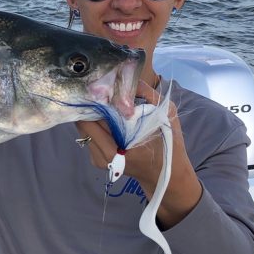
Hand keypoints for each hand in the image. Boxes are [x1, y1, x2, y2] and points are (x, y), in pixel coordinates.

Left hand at [76, 79, 202, 226]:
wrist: (166, 176)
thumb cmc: (168, 146)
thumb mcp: (166, 116)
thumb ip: (148, 95)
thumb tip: (129, 78)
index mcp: (119, 149)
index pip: (92, 120)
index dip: (94, 102)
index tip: (99, 88)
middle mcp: (104, 157)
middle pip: (84, 124)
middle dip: (91, 108)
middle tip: (100, 93)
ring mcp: (99, 161)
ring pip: (84, 130)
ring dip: (92, 117)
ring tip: (105, 105)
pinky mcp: (97, 161)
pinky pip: (90, 137)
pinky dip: (95, 126)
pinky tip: (108, 120)